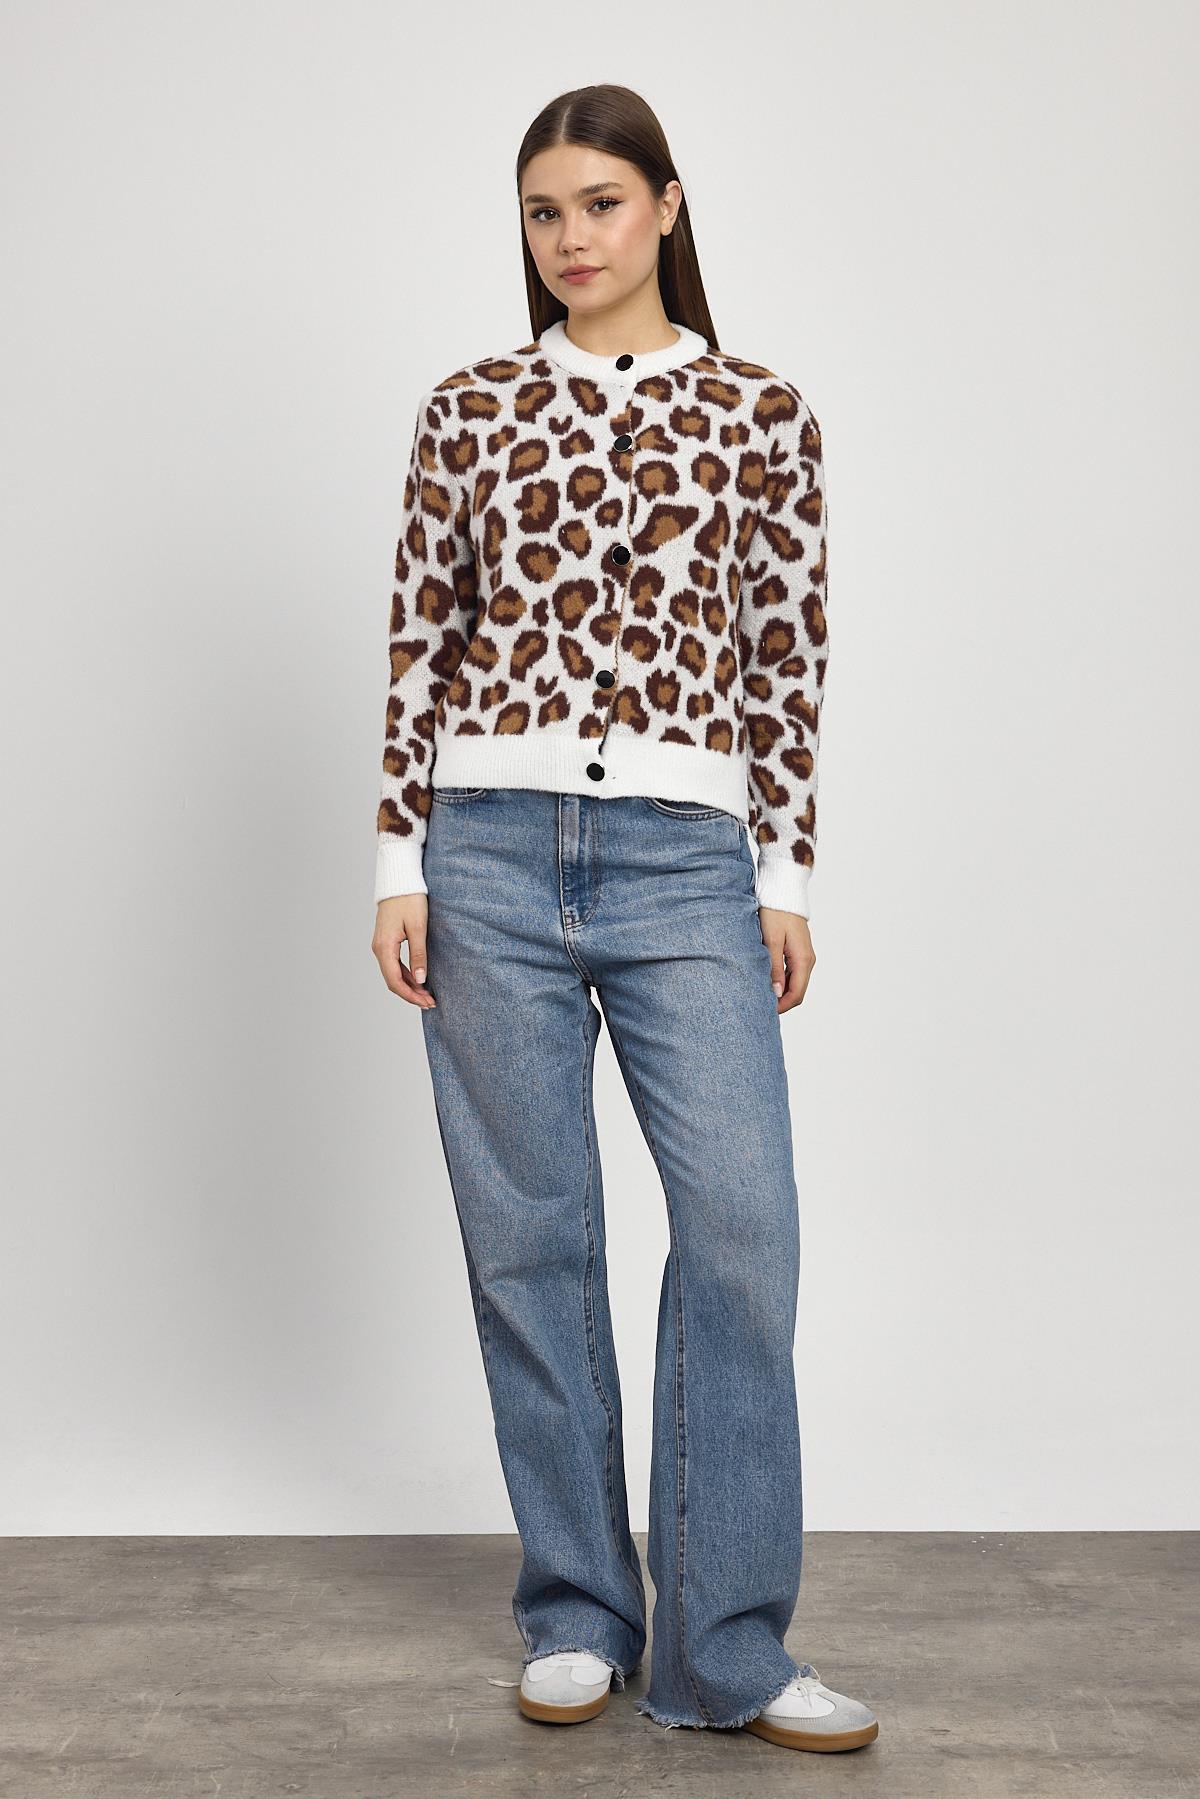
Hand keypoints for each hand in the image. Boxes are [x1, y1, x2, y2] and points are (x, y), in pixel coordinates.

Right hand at [372, 894, 436, 1008]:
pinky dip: (406, 975)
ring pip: (393, 974)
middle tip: (430, 1002)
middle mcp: (379, 949)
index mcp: (384, 947)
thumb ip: (418, 955)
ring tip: (427, 994)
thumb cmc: (409, 900)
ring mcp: (381, 946)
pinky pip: (394, 965)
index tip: (427, 1002)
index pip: (395, 981)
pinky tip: (418, 980)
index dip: (411, 995)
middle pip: (393, 981)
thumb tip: (420, 980)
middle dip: (411, 994)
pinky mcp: (386, 942)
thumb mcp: (418, 927)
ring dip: (409, 986)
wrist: (399, 881)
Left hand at [757, 908, 815, 1013]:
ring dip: (781, 993)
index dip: (782, 1007)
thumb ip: (774, 968)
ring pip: (795, 984)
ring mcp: (804, 956)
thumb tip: (777, 993)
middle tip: (761, 1007)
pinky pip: (792, 974)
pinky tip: (768, 982)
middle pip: (797, 992)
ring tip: (762, 996)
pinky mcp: (798, 952)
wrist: (783, 893)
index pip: (796, 994)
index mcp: (803, 960)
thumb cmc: (775, 913)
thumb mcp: (771, 941)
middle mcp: (807, 960)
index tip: (765, 1011)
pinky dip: (782, 982)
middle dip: (781, 1003)